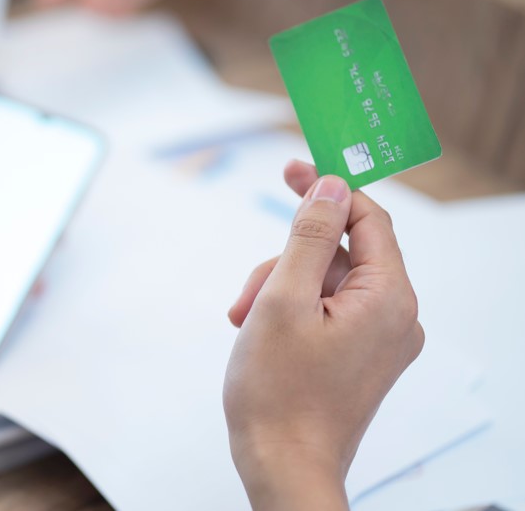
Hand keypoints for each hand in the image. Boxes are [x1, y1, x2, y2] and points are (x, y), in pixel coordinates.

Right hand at [223, 161, 423, 509]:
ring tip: (243, 322)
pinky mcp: (361, 357)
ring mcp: (380, 341)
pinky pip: (328, 311)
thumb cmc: (278, 392)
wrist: (284, 468)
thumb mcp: (283, 299)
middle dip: (285, 261)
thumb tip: (330, 186)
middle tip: (246, 293)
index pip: (367, 218)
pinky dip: (291, 312)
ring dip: (280, 290)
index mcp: (387, 298)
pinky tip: (258, 333)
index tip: (289, 170)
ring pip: (326, 283)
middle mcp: (395, 317)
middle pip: (338, 254)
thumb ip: (309, 235)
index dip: (326, 190)